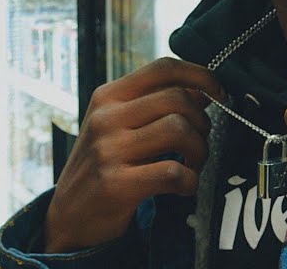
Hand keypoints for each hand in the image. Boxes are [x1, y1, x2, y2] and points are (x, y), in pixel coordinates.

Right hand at [44, 57, 224, 252]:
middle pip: (178, 98)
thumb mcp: (120, 127)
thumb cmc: (102, 167)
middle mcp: (106, 118)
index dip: (200, 75)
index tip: (219, 91)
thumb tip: (203, 90)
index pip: (163, 68)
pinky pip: (173, 172)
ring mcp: (108, 150)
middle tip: (199, 143)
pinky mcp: (116, 184)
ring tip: (192, 165)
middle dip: (202, 122)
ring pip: (179, 130)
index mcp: (108, 97)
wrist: (68, 217)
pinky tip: (183, 187)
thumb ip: (156, 106)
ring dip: (199, 151)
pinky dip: (190, 182)